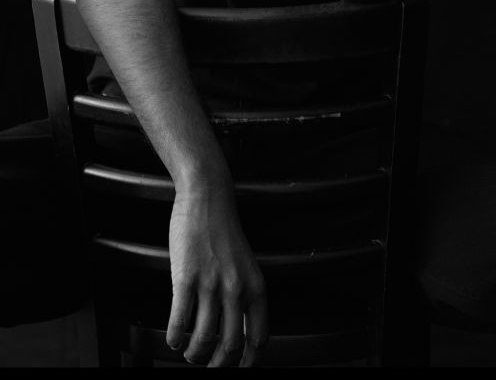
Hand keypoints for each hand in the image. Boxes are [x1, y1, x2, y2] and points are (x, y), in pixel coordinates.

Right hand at [166, 185, 267, 367]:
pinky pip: (180, 321)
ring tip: (188, 352)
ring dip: (194, 354)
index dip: (247, 362)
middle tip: (208, 366)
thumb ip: (244, 293)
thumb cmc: (223, 228)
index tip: (239, 368)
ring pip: (203, 339)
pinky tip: (173, 338)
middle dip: (218, 365)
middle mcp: (236, 288)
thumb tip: (237, 327)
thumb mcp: (245, 264)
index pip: (258, 338)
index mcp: (255, 286)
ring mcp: (211, 284)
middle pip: (230, 346)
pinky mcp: (186, 278)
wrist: (207, 197)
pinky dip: (175, 337)